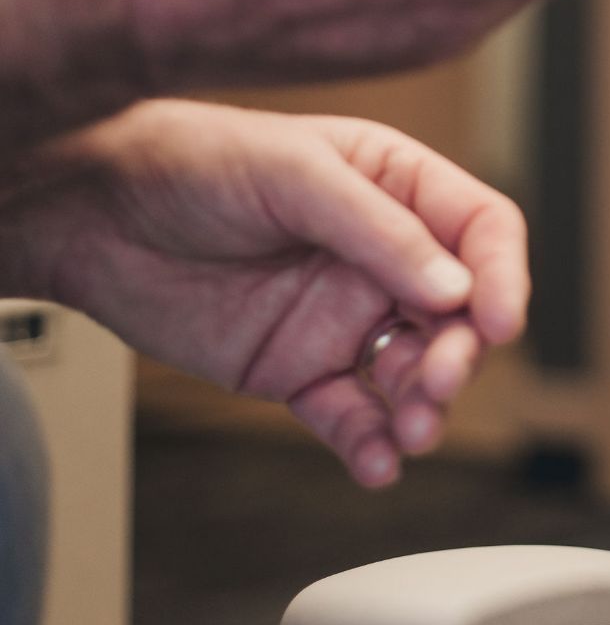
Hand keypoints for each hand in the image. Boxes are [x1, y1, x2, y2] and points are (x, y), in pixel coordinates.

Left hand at [1, 100, 528, 486]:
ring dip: (422, 405)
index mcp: (399, 187)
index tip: (499, 322)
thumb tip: (455, 291)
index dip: (504, 274)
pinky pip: (349, 414)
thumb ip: (380, 233)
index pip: (482, 230)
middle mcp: (384, 256)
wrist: (90, 214)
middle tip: (435, 381)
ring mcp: (344, 315)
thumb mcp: (296, 175)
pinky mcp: (298, 368)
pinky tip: (375, 462)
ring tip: (408, 429)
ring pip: (412, 371)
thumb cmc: (192, 162)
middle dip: (459, 352)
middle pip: (458, 313)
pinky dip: (367, 443)